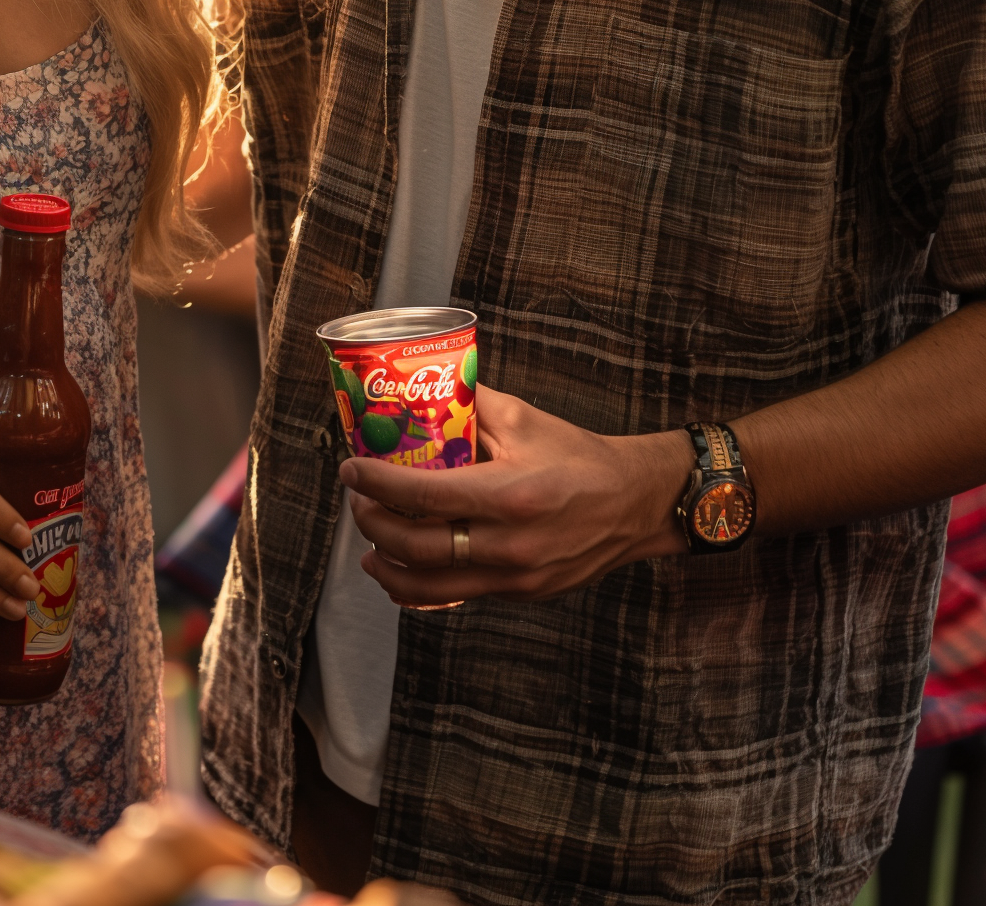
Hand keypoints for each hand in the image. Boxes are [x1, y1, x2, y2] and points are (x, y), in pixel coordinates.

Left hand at [343, 388, 690, 604]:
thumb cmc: (579, 456)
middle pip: (417, 545)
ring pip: (430, 586)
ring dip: (388, 566)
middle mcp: (509, 543)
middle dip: (373, 524)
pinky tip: (402, 571)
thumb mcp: (524, 419)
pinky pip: (457, 597)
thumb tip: (421, 388)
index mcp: (508, 494)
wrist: (634, 503)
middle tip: (357, 502)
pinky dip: (421, 589)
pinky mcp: (520, 594)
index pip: (424, 495)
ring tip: (368, 545)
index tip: (350, 469)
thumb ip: (470, 404)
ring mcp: (515, 576)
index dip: (377, 483)